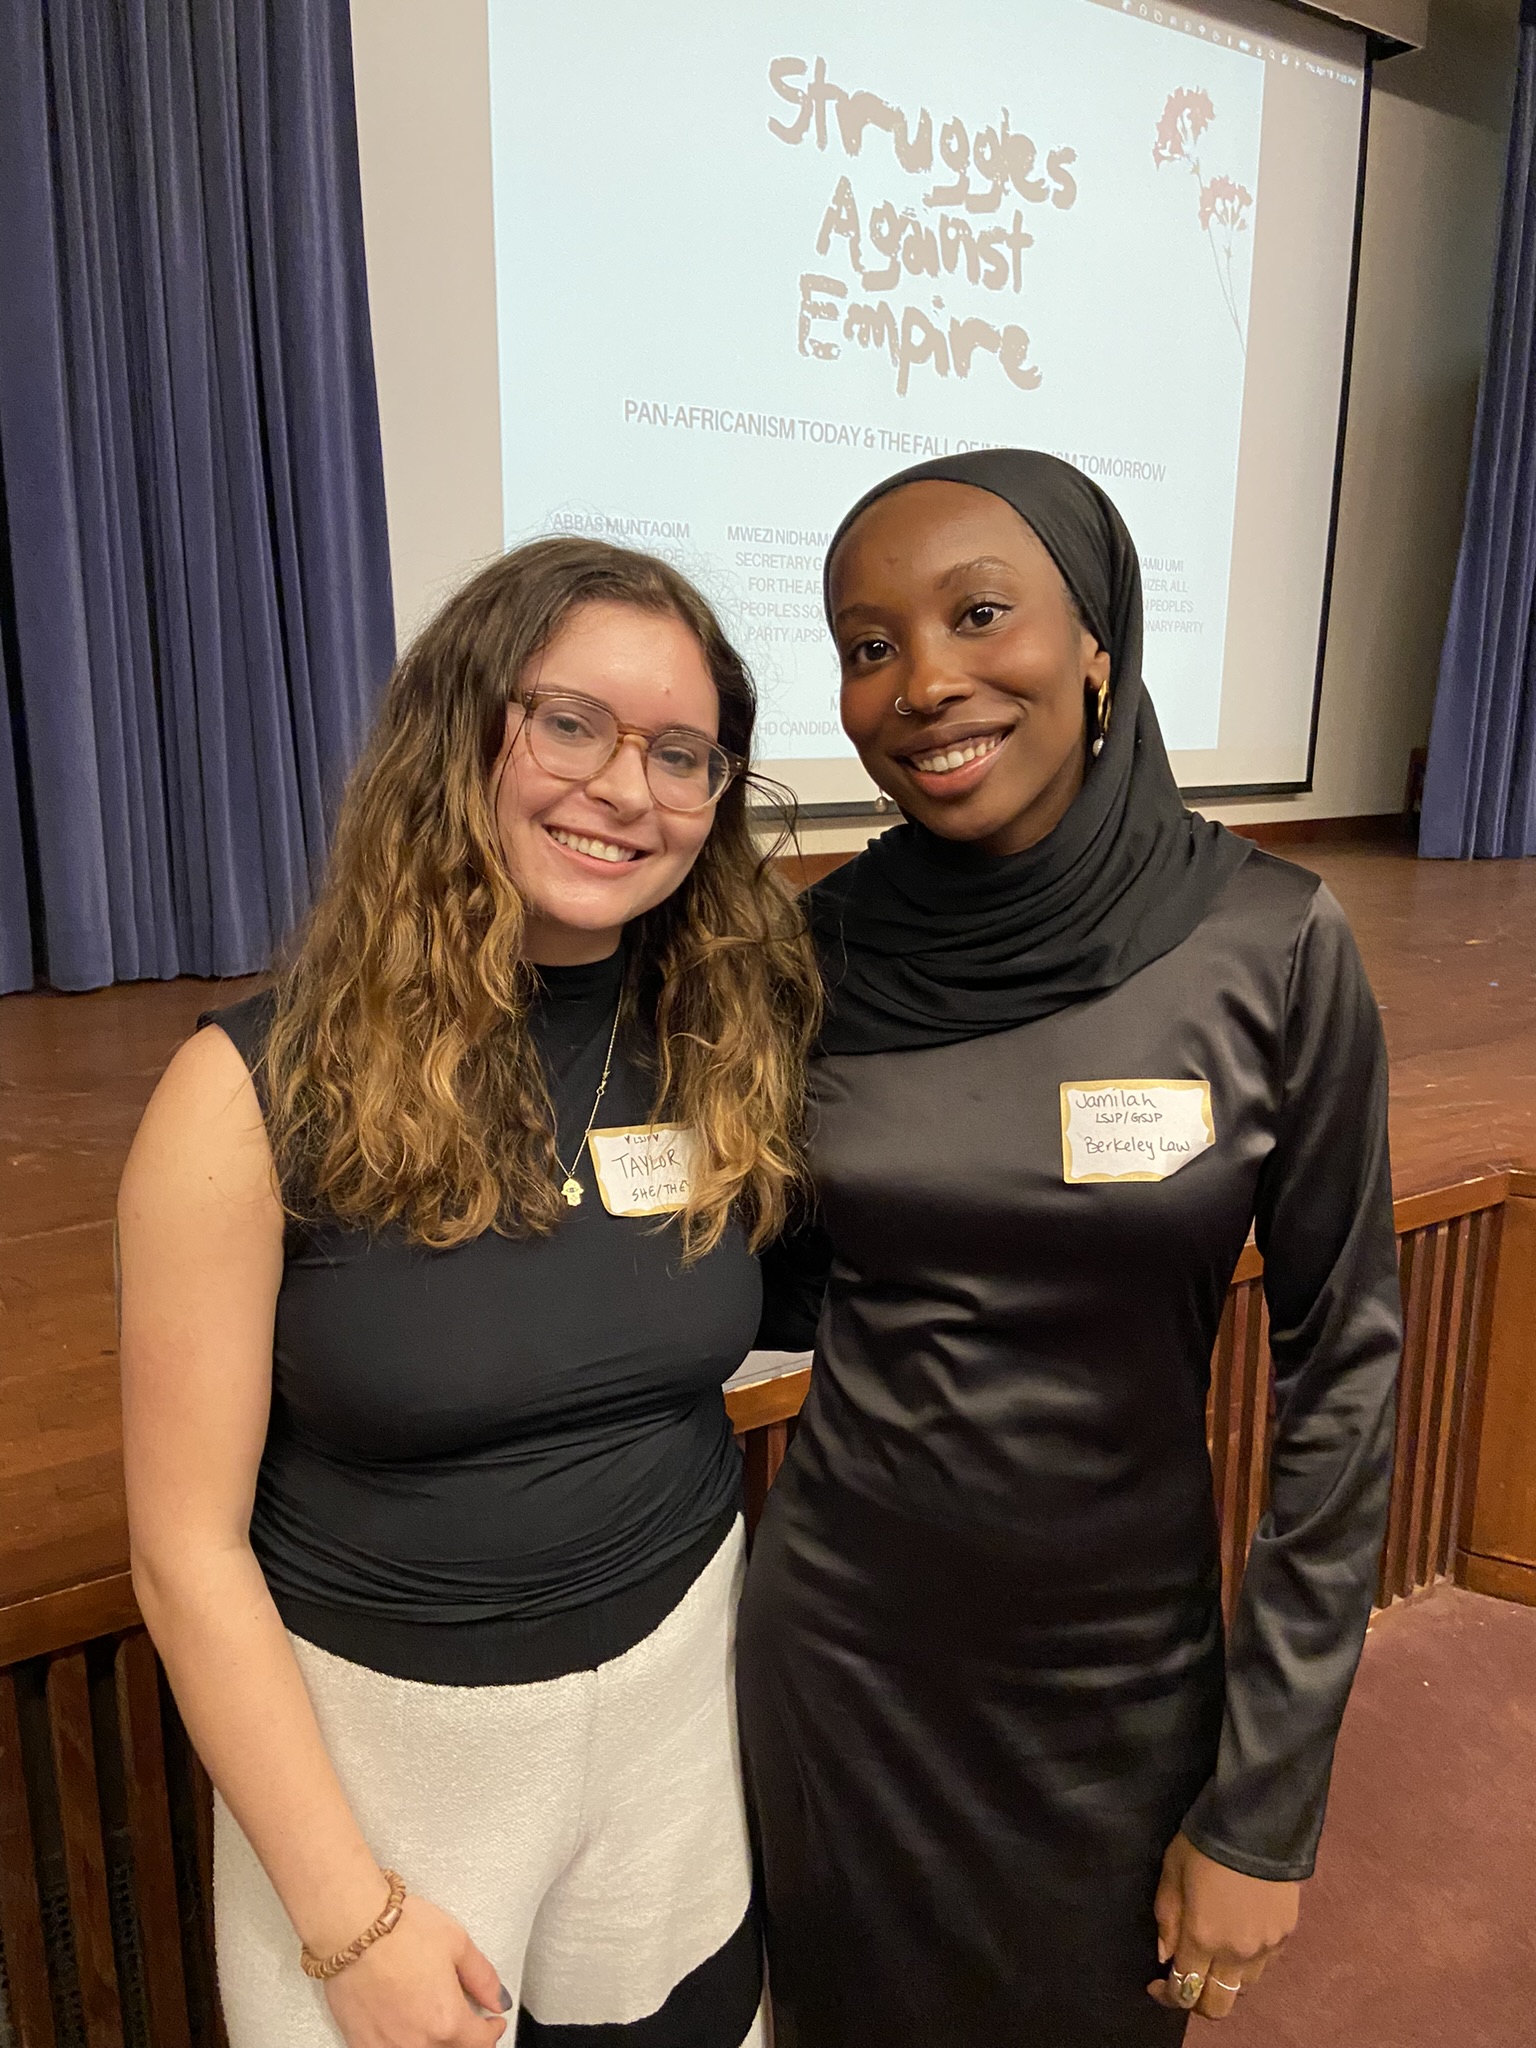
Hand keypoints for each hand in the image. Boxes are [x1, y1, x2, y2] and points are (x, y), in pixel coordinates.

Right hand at [323, 1895, 510, 2046]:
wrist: (352, 1927)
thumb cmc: (401, 1930)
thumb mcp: (457, 1944)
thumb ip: (482, 1978)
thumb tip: (498, 2000)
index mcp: (446, 2020)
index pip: (480, 2043)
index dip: (492, 2031)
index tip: (493, 2022)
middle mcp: (417, 2043)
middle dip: (466, 2041)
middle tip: (468, 2025)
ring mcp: (387, 2047)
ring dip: (436, 2044)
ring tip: (437, 2024)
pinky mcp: (361, 2044)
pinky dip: (403, 2044)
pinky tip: (405, 2030)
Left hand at [1146, 1830, 1299, 2021]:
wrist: (1257, 1821)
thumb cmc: (1204, 1843)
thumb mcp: (1171, 1872)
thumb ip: (1167, 1919)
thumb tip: (1165, 1956)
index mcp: (1203, 1938)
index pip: (1183, 1992)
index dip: (1166, 1995)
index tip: (1156, 1983)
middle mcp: (1236, 1953)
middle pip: (1218, 2007)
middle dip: (1197, 2000)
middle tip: (1185, 1977)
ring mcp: (1265, 1947)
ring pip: (1242, 1988)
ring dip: (1224, 1980)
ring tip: (1213, 1953)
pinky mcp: (1285, 1934)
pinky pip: (1263, 1964)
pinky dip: (1247, 1962)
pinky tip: (1238, 1936)